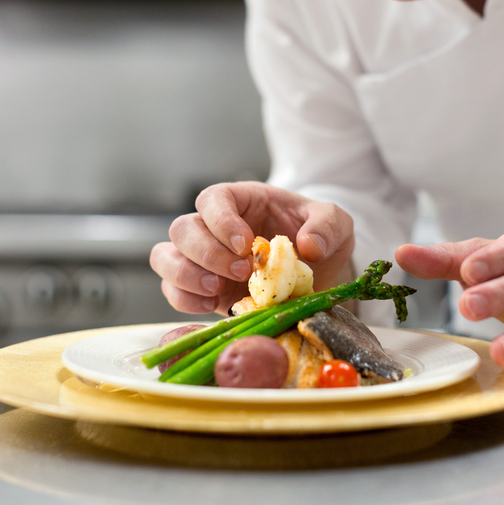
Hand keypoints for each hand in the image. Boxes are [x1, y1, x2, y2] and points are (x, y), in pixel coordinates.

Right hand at [150, 181, 354, 316]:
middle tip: (242, 272)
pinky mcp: (201, 289)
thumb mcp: (337, 225)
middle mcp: (215, 227)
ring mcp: (203, 259)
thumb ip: (328, 226)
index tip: (246, 245)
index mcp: (242, 201)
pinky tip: (213, 305)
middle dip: (206, 253)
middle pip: (182, 229)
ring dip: (186, 275)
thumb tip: (309, 246)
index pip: (212, 199)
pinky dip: (185, 300)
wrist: (319, 274)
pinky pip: (172, 291)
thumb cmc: (320, 239)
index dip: (221, 221)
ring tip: (218, 290)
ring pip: (165, 257)